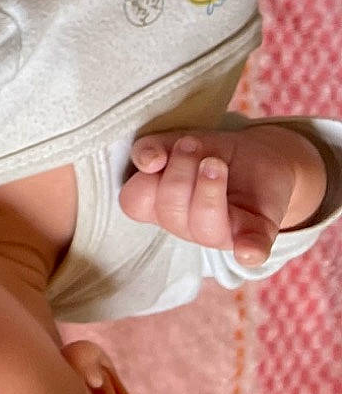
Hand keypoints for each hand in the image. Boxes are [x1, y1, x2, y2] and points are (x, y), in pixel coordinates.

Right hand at [119, 123, 328, 266]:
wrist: (259, 155)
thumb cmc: (209, 153)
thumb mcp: (174, 142)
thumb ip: (151, 147)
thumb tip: (149, 162)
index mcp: (160, 208)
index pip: (136, 205)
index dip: (143, 181)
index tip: (160, 157)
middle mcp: (186, 226)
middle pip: (170, 212)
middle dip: (180, 172)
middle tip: (192, 145)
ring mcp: (222, 232)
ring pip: (204, 226)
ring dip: (208, 189)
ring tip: (215, 163)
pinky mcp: (259, 230)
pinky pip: (252, 247)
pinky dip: (249, 250)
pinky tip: (247, 251)